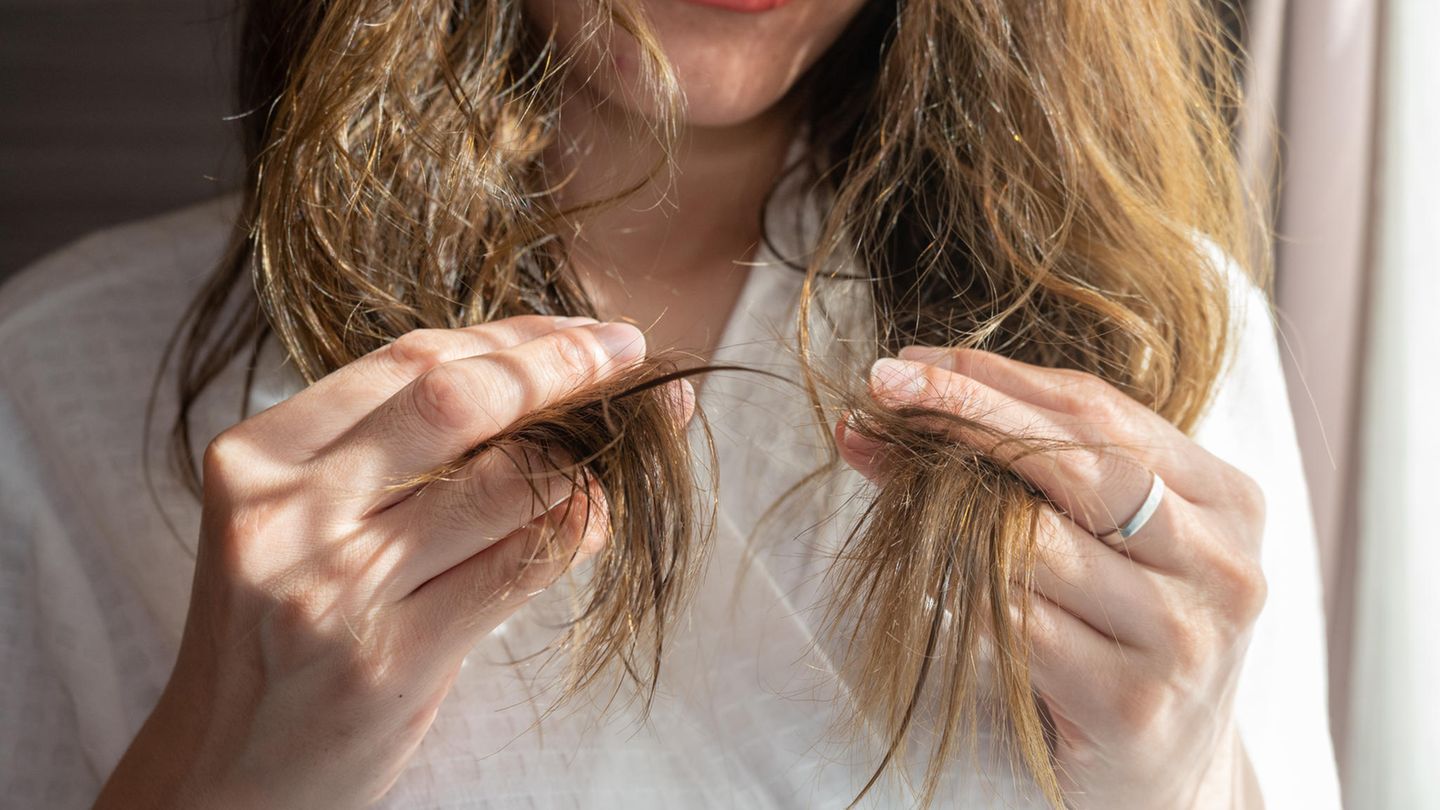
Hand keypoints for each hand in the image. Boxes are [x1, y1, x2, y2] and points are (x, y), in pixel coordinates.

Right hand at [96, 315, 692, 808]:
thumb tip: (539, 370)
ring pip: (505, 483)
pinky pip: (520, 566)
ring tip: (613, 458)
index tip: (583, 331)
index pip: (411, 360)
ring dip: (583, 460)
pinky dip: (574, 530)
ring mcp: (336, 588)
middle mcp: (288, 513)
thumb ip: (389, 450)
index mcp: (257, 457)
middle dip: (563, 366)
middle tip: (629, 355)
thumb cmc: (278, 633)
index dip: (515, 336)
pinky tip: (592, 520)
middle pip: (460, 400)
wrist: (222, 773)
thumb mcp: (298, 521)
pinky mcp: (391, 659)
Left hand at [836, 346, 1267, 808]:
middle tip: (884, 389)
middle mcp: (1221, 566)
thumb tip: (885, 412)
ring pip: (1035, 544)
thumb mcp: (1108, 542)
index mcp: (1229, 503)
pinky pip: (1015, 624)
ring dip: (952, 511)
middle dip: (968, 413)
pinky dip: (963, 597)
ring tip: (901, 492)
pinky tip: (938, 588)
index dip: (996, 376)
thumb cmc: (1122, 634)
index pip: (1100, 411)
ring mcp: (1182, 639)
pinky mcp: (1130, 704)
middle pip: (1075, 461)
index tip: (910, 362)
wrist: (1166, 775)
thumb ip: (1029, 470)